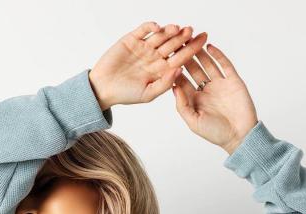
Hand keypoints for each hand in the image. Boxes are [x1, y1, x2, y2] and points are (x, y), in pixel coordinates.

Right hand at [89, 21, 207, 108]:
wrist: (103, 88)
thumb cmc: (125, 95)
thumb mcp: (148, 94)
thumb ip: (164, 84)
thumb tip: (180, 71)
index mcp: (161, 70)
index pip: (180, 57)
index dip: (192, 49)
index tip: (202, 41)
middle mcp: (155, 57)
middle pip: (173, 44)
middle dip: (183, 38)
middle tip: (192, 31)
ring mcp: (144, 47)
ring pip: (160, 36)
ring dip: (169, 31)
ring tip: (177, 29)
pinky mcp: (132, 39)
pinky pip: (143, 30)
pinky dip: (151, 27)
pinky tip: (158, 28)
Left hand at [172, 44, 258, 153]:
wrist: (240, 136)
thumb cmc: (216, 133)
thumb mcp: (194, 122)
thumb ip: (183, 105)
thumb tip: (173, 88)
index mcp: (195, 100)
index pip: (182, 81)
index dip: (175, 70)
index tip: (166, 58)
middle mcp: (206, 90)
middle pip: (193, 69)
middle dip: (185, 56)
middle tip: (177, 42)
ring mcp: (220, 84)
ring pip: (207, 64)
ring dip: (199, 52)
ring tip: (191, 40)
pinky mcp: (233, 81)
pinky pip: (224, 65)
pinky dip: (217, 55)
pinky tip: (209, 47)